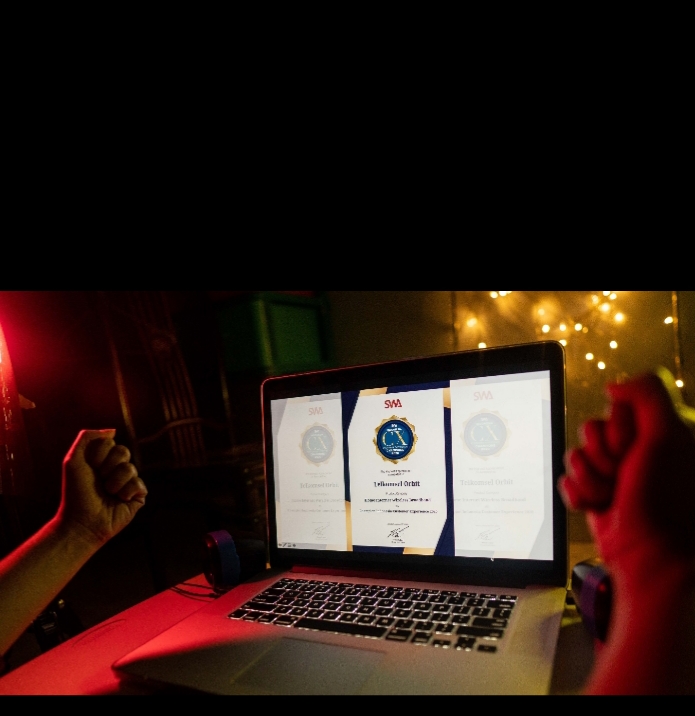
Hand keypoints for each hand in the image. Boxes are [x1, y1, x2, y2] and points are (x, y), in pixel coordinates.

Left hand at [56, 429, 147, 546]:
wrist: (81, 521)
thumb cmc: (75, 492)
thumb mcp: (73, 460)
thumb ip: (87, 438)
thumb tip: (113, 431)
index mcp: (102, 460)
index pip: (110, 443)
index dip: (99, 454)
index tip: (89, 468)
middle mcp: (116, 469)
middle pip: (123, 451)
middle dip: (108, 466)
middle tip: (99, 480)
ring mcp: (128, 482)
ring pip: (131, 468)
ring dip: (114, 482)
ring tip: (107, 493)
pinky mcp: (138, 496)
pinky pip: (139, 484)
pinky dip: (125, 493)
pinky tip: (118, 501)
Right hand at [559, 373, 694, 584]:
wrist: (650, 560)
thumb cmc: (664, 503)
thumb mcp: (667, 437)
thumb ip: (646, 395)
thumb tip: (613, 386)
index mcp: (659, 433)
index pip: (616, 408)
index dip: (617, 428)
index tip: (634, 449)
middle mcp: (637, 451)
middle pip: (590, 429)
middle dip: (600, 455)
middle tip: (623, 475)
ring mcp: (616, 474)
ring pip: (576, 455)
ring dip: (590, 478)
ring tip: (611, 496)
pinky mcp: (596, 494)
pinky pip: (569, 481)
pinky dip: (580, 495)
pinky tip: (598, 506)